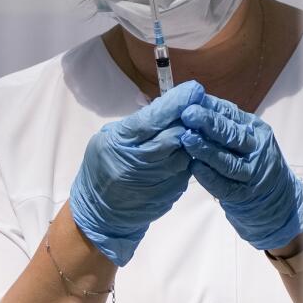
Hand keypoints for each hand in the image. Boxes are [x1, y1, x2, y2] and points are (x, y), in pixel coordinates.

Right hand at [70, 81, 204, 265]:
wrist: (103, 214)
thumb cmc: (102, 168)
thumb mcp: (108, 139)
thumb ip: (137, 123)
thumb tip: (168, 105)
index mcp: (119, 143)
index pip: (153, 119)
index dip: (176, 103)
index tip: (194, 89)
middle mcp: (138, 163)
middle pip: (175, 135)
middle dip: (190, 118)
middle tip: (201, 105)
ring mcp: (157, 180)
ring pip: (186, 152)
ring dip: (192, 139)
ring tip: (194, 128)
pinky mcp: (171, 192)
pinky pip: (187, 168)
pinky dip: (188, 157)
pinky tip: (184, 152)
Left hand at [179, 94, 302, 250]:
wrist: (277, 199)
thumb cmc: (253, 161)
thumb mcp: (247, 137)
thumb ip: (225, 122)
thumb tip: (196, 100)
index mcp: (256, 131)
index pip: (232, 116)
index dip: (211, 108)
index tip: (191, 101)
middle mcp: (257, 150)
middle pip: (232, 136)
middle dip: (209, 124)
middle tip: (187, 114)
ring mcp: (252, 175)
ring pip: (228, 161)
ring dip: (206, 150)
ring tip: (186, 139)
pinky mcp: (244, 196)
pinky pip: (225, 186)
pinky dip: (209, 177)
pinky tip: (194, 168)